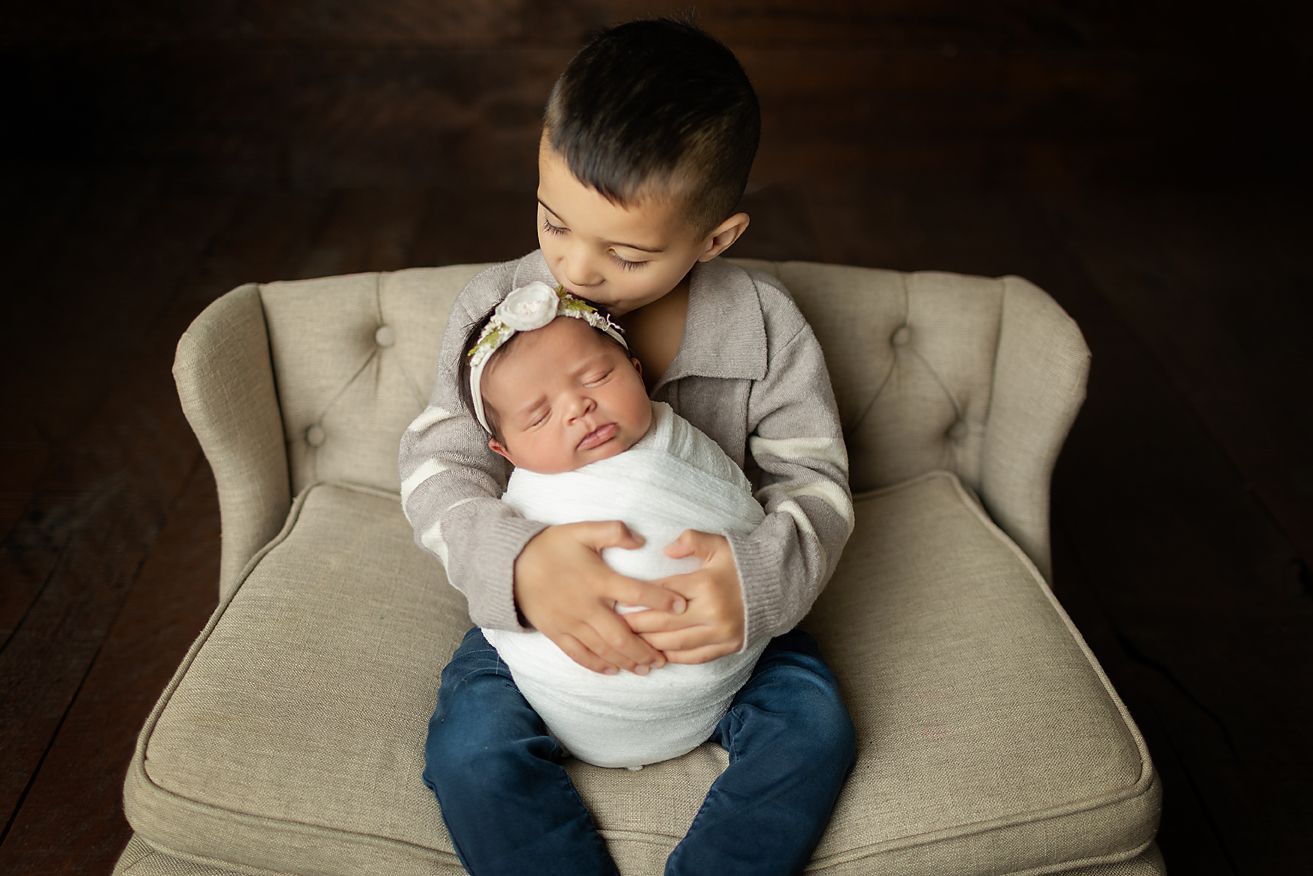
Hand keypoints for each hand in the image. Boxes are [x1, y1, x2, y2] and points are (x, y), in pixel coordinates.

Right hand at [513, 521, 687, 674]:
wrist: (510, 564)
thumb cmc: (551, 545)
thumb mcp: (582, 530)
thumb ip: (613, 531)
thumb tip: (641, 540)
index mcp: (597, 580)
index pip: (636, 593)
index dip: (661, 600)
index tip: (681, 607)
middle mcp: (587, 606)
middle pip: (622, 635)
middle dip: (646, 649)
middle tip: (664, 658)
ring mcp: (571, 623)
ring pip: (604, 650)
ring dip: (627, 661)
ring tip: (647, 668)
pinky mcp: (557, 633)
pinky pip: (580, 655)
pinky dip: (598, 666)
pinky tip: (613, 671)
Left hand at [624, 530, 744, 663]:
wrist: (776, 585)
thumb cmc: (742, 563)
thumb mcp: (719, 544)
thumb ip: (692, 541)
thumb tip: (666, 550)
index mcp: (706, 585)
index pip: (663, 593)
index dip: (638, 598)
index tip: (617, 601)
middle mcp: (713, 612)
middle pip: (664, 623)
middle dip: (636, 625)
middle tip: (614, 625)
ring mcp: (721, 633)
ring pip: (675, 643)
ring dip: (649, 644)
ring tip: (629, 641)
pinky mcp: (728, 647)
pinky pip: (694, 657)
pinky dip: (673, 656)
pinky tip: (656, 653)